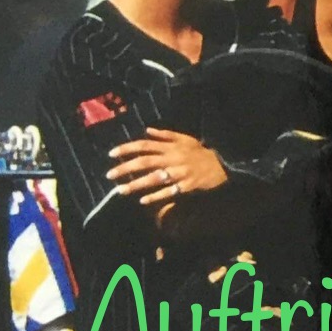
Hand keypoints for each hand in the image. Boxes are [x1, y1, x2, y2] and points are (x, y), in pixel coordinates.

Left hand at [107, 129, 226, 205]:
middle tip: (109, 174)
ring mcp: (179, 172)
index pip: (145, 145)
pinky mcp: (186, 185)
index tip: (111, 154)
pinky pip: (168, 191)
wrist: (222, 164)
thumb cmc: (201, 152)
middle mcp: (173, 158)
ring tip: (121, 190)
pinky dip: (155, 196)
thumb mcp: (185, 139)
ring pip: (154, 178)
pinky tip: (143, 201)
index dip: (127, 148)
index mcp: (171, 146)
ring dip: (136, 184)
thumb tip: (147, 130)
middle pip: (145, 162)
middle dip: (126, 167)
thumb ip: (166, 135)